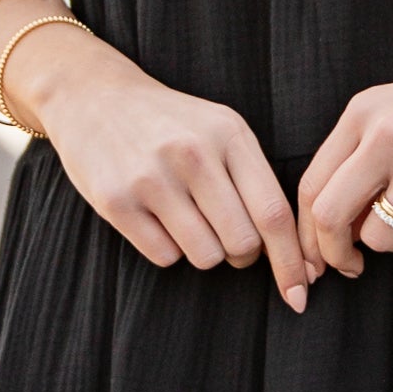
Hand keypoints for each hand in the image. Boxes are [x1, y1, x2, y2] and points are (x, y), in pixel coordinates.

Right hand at [15, 26, 316, 310]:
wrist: (93, 97)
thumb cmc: (172, 125)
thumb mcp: (220, 131)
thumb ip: (256, 182)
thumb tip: (296, 258)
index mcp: (229, 134)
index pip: (273, 213)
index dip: (290, 261)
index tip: (299, 294)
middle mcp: (192, 153)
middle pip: (241, 243)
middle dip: (241, 254)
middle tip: (225, 235)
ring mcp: (151, 177)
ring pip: (205, 256)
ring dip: (202, 251)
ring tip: (186, 219)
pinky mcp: (116, 200)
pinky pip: (164, 257)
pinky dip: (166, 248)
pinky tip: (155, 217)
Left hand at [295, 22, 392, 275]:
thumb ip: (358, 157)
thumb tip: (328, 230)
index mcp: (363, 113)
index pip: (311, 185)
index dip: (307, 233)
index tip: (315, 258)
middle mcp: (387, 135)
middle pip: (330, 216)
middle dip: (333, 255)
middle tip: (348, 268)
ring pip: (379, 237)